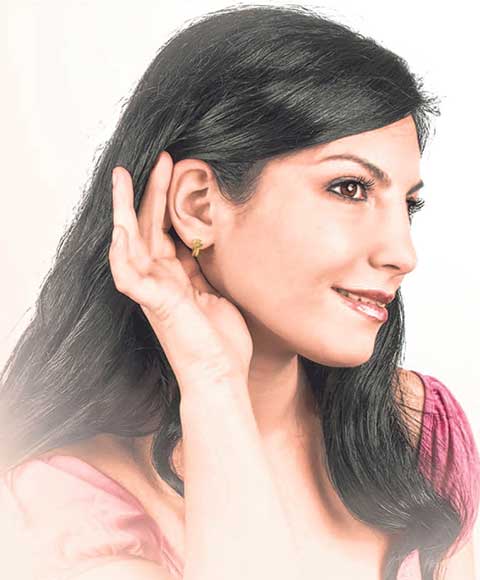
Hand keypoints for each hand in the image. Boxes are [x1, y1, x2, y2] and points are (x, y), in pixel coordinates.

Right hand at [108, 151, 252, 383]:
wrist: (221, 376)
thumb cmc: (219, 342)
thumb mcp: (214, 293)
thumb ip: (200, 269)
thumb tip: (202, 243)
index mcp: (174, 276)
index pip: (164, 229)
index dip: (166, 200)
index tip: (175, 170)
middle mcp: (159, 280)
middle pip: (147, 227)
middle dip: (149, 192)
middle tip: (158, 158)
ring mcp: (153, 291)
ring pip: (130, 242)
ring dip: (126, 209)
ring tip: (125, 177)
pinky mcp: (154, 304)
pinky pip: (128, 275)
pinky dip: (121, 252)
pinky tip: (120, 228)